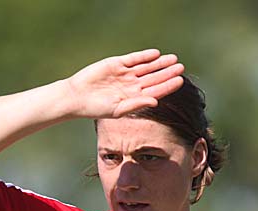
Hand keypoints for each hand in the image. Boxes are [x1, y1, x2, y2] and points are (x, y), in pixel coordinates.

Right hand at [65, 49, 184, 117]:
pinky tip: (155, 54)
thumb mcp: (118, 110)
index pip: (156, 90)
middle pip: (154, 77)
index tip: (180, 81)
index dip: (168, 86)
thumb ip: (137, 104)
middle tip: (180, 67)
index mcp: (135, 97)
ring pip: (146, 67)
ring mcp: (125, 73)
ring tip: (173, 59)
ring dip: (159, 63)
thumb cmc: (96, 108)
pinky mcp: (116, 64)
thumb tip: (156, 101)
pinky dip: (144, 56)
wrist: (77, 97)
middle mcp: (132, 85)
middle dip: (167, 72)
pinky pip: (133, 59)